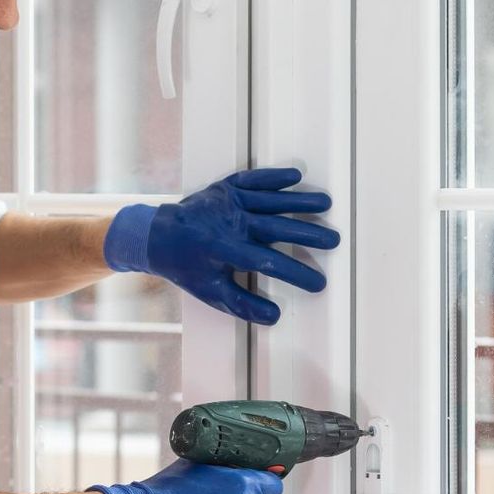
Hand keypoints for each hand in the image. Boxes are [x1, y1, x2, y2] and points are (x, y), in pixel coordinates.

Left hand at [102, 168, 338, 324]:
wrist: (158, 235)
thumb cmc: (188, 267)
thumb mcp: (211, 291)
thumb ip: (242, 304)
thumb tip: (275, 316)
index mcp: (225, 250)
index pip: (268, 262)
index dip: (295, 273)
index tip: (319, 282)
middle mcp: (230, 223)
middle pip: (275, 227)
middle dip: (306, 234)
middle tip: (335, 240)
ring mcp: (229, 202)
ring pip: (269, 200)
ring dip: (298, 201)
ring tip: (327, 204)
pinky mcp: (226, 188)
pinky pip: (252, 179)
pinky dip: (273, 176)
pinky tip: (296, 176)